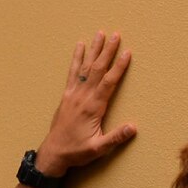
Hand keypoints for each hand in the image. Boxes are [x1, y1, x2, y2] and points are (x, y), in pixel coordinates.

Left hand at [36, 32, 137, 175]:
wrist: (53, 153)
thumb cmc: (77, 151)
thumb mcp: (98, 148)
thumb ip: (115, 138)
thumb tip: (133, 127)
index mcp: (93, 107)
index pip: (109, 82)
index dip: (119, 67)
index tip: (127, 53)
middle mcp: (82, 96)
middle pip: (98, 69)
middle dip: (108, 51)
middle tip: (116, 35)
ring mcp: (73, 93)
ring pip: (86, 67)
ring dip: (93, 50)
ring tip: (100, 34)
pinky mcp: (66, 94)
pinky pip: (72, 72)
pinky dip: (76, 58)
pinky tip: (80, 46)